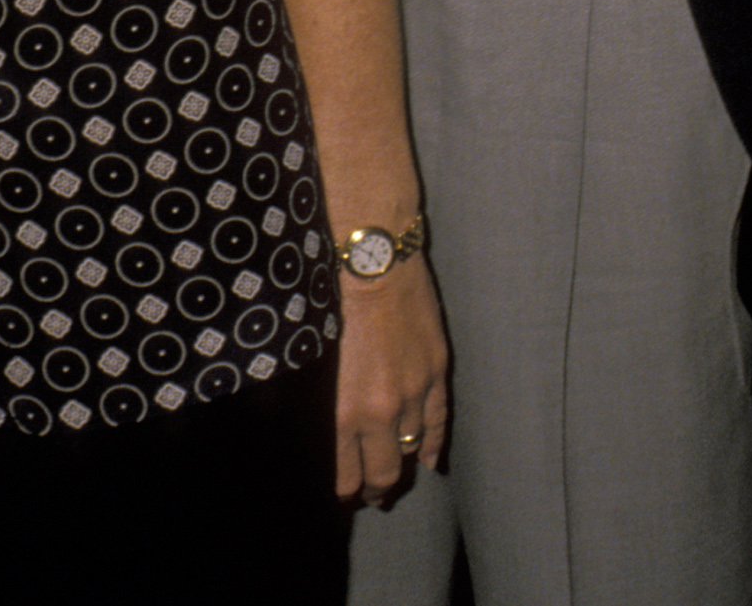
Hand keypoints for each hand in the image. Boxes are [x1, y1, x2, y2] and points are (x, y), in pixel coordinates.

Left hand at [335, 256, 449, 501]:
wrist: (371, 257)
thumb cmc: (330, 298)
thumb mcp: (313, 358)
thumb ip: (324, 400)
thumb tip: (327, 428)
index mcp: (343, 410)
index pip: (346, 475)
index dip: (345, 492)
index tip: (342, 494)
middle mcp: (381, 410)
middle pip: (384, 472)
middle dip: (375, 490)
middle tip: (369, 495)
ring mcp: (414, 392)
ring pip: (412, 450)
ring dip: (403, 466)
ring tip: (394, 476)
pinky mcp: (436, 370)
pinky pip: (438, 422)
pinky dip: (435, 446)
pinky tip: (431, 461)